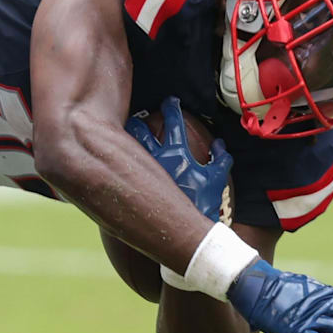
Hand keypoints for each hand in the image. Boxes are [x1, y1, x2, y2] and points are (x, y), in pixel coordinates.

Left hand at [125, 96, 231, 221]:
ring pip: (124, 146)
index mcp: (176, 153)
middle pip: (139, 130)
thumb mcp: (216, 179)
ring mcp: (141, 173)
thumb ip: (220, 159)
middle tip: (136, 116)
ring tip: (122, 134)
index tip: (170, 101)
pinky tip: (112, 160)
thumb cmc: (204, 203)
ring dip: (123, 138)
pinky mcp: (133, 187)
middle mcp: (155, 160)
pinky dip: (116, 162)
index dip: (171, 107)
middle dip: (136, 120)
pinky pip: (119, 170)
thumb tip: (220, 144)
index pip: (172, 122)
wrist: (187, 231)